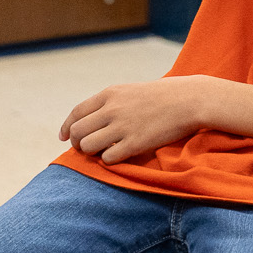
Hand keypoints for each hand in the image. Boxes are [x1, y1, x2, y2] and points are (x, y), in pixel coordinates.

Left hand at [60, 76, 215, 163]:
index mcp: (109, 94)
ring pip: (87, 146)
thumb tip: (91, 120)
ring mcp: (122, 127)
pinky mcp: (135, 143)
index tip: (64, 137)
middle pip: (77, 132)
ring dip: (91, 153)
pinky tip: (118, 156)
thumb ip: (109, 103)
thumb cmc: (161, 96)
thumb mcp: (130, 91)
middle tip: (85, 149)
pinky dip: (108, 160)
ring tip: (101, 152)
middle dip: (77, 143)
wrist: (188, 100)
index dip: (67, 127)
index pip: (76, 113)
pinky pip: (107, 158)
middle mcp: (111, 109)